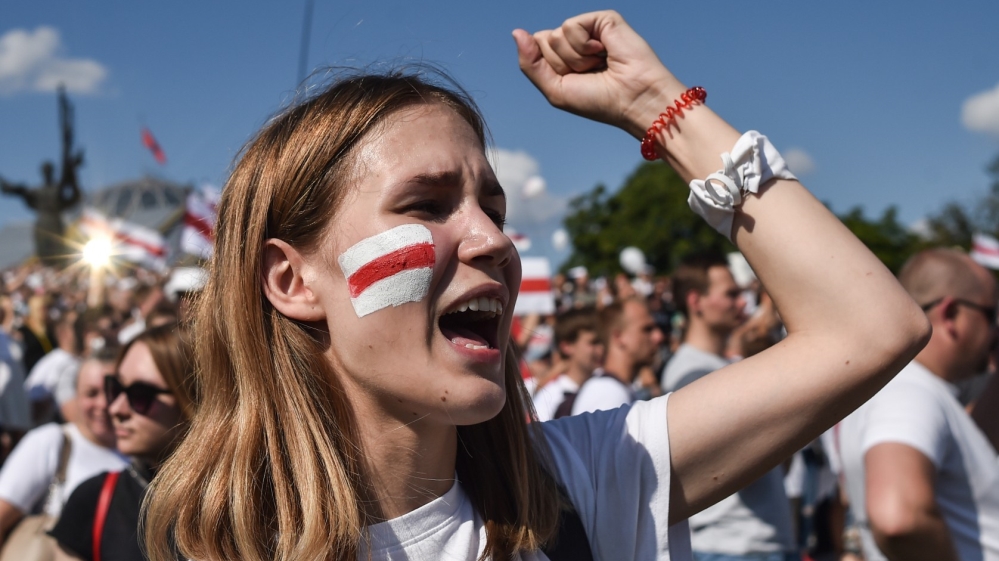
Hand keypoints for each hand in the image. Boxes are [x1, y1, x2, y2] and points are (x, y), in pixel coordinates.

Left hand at [514, 11, 683, 137]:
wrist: (632, 99)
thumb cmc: (598, 100)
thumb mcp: (555, 89)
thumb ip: (530, 63)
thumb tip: (516, 32)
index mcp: (564, 57)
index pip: (535, 49)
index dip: (549, 68)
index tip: (574, 81)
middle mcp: (576, 41)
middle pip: (543, 40)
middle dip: (560, 63)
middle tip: (588, 73)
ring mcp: (590, 29)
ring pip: (555, 34)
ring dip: (574, 58)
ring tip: (598, 64)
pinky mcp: (603, 19)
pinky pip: (571, 26)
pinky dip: (583, 46)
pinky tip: (603, 52)